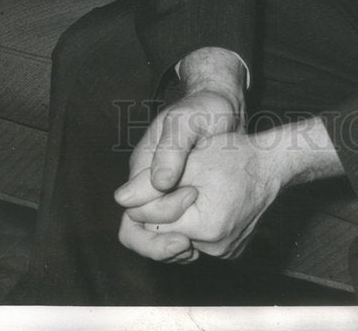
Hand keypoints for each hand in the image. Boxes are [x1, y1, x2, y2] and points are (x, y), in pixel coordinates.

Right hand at [113, 47, 245, 262]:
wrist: (224, 107)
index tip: (193, 196)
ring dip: (169, 247)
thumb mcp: (188, 120)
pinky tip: (201, 244)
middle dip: (156, 244)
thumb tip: (158, 184)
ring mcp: (164, 192)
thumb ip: (172, 149)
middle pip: (136, 228)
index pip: (133, 207)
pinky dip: (183, 239)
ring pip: (153, 234)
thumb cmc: (205, 109)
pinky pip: (172, 230)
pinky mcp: (181, 198)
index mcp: (143, 166)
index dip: (159, 214)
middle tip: (187, 247)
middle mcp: (148, 183)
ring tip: (194, 250)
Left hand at [115, 117, 343, 263]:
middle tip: (169, 187)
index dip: (148, 199)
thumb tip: (120, 199)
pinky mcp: (229, 251)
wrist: (271, 164)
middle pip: (164, 237)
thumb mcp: (190, 160)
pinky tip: (199, 203)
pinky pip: (197, 243)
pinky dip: (192, 225)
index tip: (161, 179)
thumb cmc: (233, 154)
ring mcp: (225, 252)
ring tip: (187, 191)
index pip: (152, 223)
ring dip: (174, 219)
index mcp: (206, 226)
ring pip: (179, 241)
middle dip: (159, 212)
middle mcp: (217, 248)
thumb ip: (152, 183)